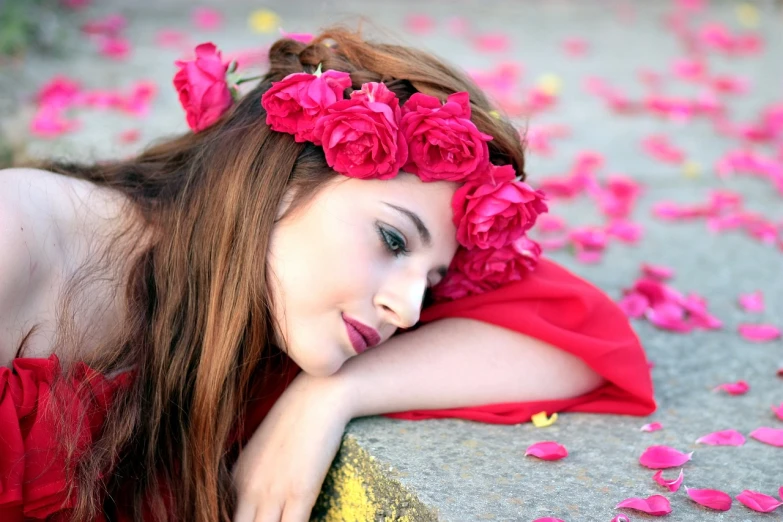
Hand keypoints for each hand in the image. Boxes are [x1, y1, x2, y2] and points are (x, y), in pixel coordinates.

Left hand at [232, 371, 354, 521]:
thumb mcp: (261, 448)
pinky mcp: (300, 492)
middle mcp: (250, 489)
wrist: (318, 397)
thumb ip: (251, 474)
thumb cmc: (296, 419)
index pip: (223, 518)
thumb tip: (254, 496)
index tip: (251, 520)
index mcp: (238, 478)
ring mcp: (273, 492)